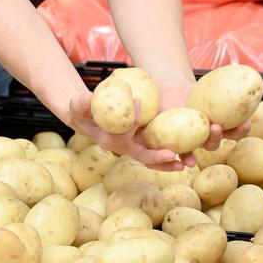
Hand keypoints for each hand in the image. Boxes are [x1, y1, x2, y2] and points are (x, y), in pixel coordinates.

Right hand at [68, 91, 184, 171]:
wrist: (87, 116)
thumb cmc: (82, 109)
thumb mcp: (78, 104)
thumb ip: (81, 102)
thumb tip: (87, 97)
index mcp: (109, 139)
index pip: (124, 133)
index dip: (133, 119)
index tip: (140, 102)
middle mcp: (123, 147)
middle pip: (141, 156)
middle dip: (156, 157)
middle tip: (172, 155)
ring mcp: (132, 147)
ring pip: (151, 159)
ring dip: (167, 163)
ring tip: (184, 164)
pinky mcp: (139, 143)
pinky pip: (154, 151)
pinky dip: (167, 155)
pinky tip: (184, 154)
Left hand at [156, 82, 250, 162]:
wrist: (171, 91)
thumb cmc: (196, 89)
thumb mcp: (211, 87)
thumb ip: (228, 85)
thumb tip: (251, 74)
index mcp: (219, 127)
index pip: (234, 132)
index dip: (240, 130)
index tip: (246, 122)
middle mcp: (204, 138)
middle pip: (213, 144)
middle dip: (216, 138)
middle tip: (216, 126)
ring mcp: (188, 141)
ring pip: (192, 152)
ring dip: (193, 154)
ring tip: (191, 158)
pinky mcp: (171, 141)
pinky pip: (175, 151)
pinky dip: (178, 157)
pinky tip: (178, 161)